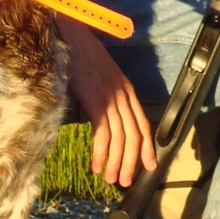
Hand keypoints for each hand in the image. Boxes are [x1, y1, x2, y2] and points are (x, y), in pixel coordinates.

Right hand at [57, 17, 156, 186]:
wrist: (70, 36)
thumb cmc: (80, 57)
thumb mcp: (101, 77)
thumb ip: (106, 96)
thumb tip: (102, 118)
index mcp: (127, 90)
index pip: (143, 125)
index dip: (147, 148)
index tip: (149, 166)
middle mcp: (124, 96)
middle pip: (134, 136)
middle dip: (132, 162)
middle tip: (126, 181)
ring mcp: (111, 99)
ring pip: (121, 139)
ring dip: (117, 163)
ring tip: (111, 179)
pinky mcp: (97, 101)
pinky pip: (103, 134)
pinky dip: (101, 154)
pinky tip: (97, 166)